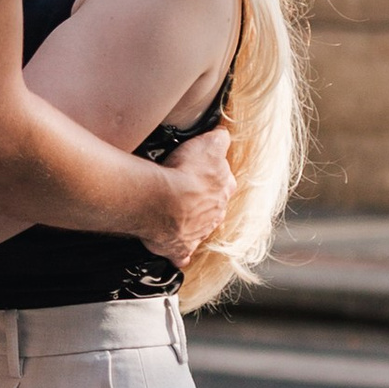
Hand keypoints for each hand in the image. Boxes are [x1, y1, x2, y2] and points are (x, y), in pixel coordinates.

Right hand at [141, 128, 236, 266]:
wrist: (163, 202)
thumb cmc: (185, 173)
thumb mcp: (209, 144)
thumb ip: (219, 139)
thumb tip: (224, 134)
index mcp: (223, 190)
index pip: (225, 183)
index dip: (214, 177)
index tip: (203, 174)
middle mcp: (214, 214)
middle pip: (213, 207)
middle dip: (203, 202)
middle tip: (186, 193)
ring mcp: (198, 233)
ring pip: (199, 229)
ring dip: (191, 223)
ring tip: (175, 215)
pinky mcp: (180, 248)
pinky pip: (181, 253)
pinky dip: (178, 252)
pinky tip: (172, 248)